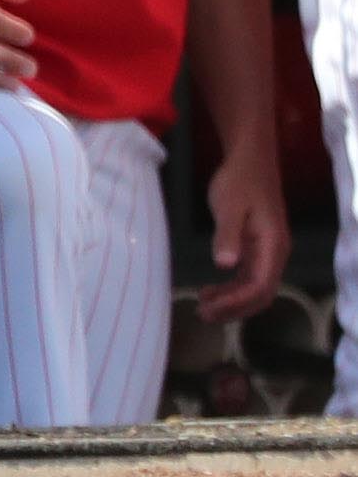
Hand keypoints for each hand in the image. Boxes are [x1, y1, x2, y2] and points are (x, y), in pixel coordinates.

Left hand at [197, 143, 290, 323]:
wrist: (249, 161)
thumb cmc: (239, 181)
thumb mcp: (229, 206)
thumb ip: (227, 235)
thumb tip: (225, 265)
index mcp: (272, 246)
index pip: (260, 286)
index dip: (237, 302)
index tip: (211, 309)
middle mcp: (274, 253)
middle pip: (261, 294)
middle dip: (234, 309)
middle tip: (203, 315)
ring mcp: (267, 252)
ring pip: (254, 288)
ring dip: (232, 301)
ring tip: (204, 307)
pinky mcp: (257, 248)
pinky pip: (248, 277)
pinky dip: (232, 288)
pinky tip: (212, 291)